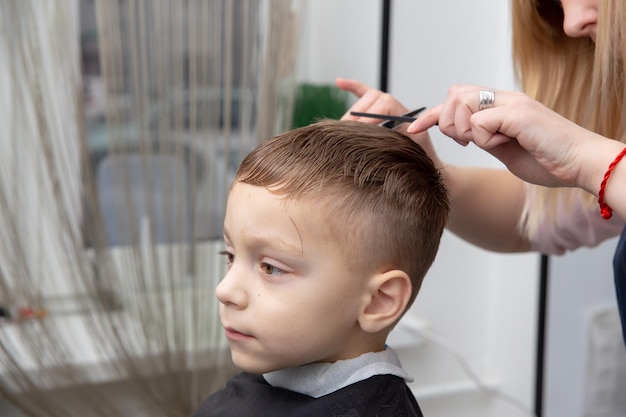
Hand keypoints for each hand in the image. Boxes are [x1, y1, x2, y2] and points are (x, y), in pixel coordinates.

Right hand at [335, 78, 442, 168]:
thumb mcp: (409, 152)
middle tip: (346, 133)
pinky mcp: (377, 107)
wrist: (425, 162)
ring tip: (343, 129)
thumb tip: (370, 139)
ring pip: (364, 100)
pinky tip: (339, 82)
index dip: (370, 116)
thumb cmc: (418, 159)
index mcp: (405, 113)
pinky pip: (363, 92)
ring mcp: (385, 104)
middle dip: (356, 117)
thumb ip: (393, 143)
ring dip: (352, 113)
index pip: (384, 104)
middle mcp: (395, 105)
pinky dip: (352, 86)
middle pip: (370, 100)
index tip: (359, 130)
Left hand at [407, 84, 592, 188]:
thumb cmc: (548, 159)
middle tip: (467, 142)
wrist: (580, 164)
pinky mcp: (518, 113)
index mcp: (500, 106)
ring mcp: (511, 103)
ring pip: (463, 102)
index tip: (412, 130)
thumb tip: (462, 135)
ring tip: (492, 142)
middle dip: (449, 122)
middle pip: (454, 95)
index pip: (456, 98)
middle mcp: (504, 99)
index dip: (431, 114)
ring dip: (467, 130)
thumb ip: (484, 137)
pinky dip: (485, 138)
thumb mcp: (505, 149)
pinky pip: (480, 121)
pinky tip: (506, 143)